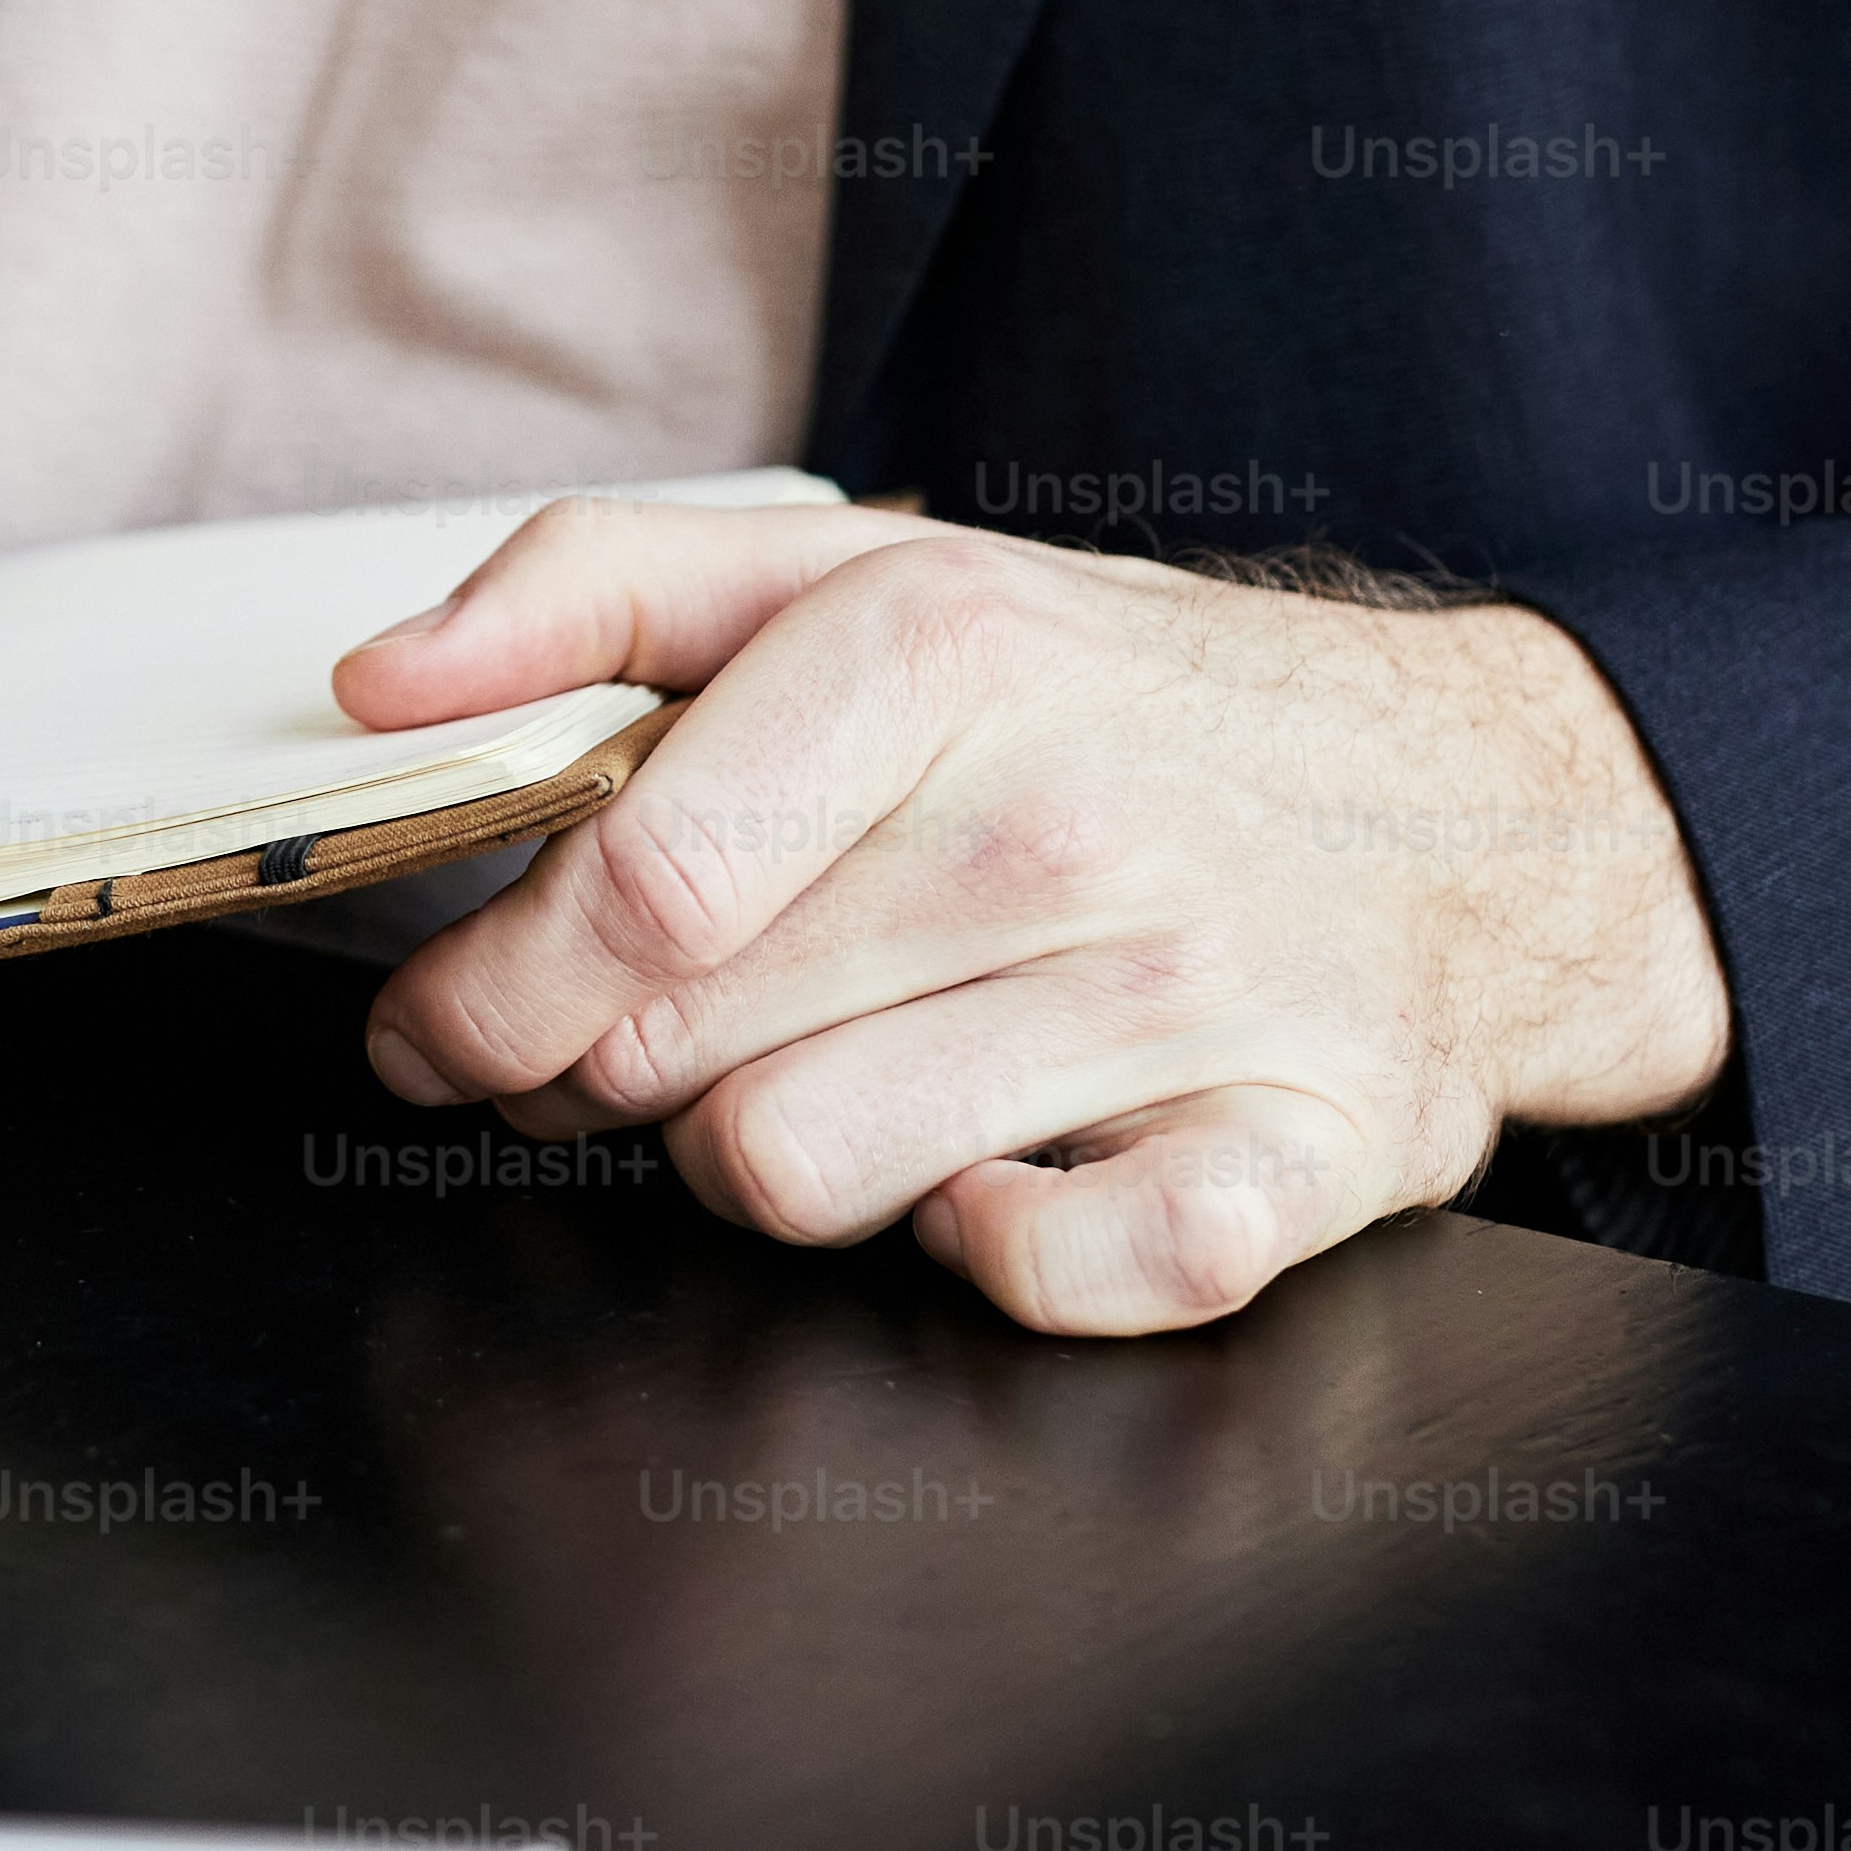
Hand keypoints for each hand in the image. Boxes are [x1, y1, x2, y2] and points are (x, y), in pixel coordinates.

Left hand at [339, 504, 1732, 1335]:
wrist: (1467, 802)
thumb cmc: (1110, 697)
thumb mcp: (848, 571)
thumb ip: (588, 590)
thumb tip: (382, 684)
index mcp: (933, 650)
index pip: (635, 887)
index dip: (489, 987)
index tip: (442, 1021)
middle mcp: (1062, 821)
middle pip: (680, 1046)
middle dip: (597, 1071)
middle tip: (628, 1042)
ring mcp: (1193, 994)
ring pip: (802, 1172)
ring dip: (760, 1155)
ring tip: (816, 1075)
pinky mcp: (1302, 1150)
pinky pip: (1051, 1278)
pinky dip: (986, 1252)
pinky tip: (986, 1168)